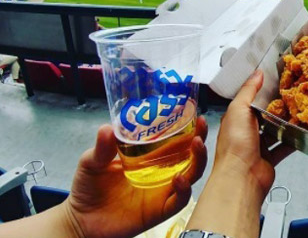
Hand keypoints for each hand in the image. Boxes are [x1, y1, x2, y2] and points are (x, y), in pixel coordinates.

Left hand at [64, 118, 207, 237]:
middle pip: (190, 155)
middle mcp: (161, 172)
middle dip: (200, 140)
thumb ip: (102, 148)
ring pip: (191, 175)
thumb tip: (107, 128)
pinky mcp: (160, 210)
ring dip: (198, 160)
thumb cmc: (89, 188)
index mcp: (150, 157)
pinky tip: (179, 179)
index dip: (188, 128)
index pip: (175, 140)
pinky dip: (184, 190)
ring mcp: (162, 191)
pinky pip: (179, 201)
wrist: (80, 219)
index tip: (195, 113)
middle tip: (201, 127)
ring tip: (196, 145)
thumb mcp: (92, 162)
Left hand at [214, 69, 292, 196]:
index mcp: (236, 118)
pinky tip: (302, 133)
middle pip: (265, 115)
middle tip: (294, 95)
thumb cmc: (235, 144)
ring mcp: (258, 145)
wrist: (241, 178)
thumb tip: (257, 73)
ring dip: (286, 123)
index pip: (250, 100)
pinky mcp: (270, 157)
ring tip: (300, 111)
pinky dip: (293, 141)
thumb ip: (249, 90)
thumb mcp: (239, 109)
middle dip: (277, 107)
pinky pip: (284, 146)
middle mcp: (246, 131)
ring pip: (275, 130)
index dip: (262, 90)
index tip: (278, 81)